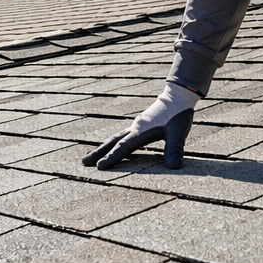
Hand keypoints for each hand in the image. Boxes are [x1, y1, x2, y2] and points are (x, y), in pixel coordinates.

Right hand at [82, 82, 198, 169]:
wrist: (179, 95)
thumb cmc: (178, 114)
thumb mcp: (178, 133)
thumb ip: (175, 149)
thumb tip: (174, 166)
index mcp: (141, 131)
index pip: (123, 147)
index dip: (112, 158)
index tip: (99, 167)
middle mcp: (135, 128)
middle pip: (112, 141)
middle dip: (99, 152)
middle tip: (84, 162)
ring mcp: (137, 126)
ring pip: (116, 138)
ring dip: (104, 148)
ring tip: (92, 156)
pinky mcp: (141, 125)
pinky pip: (123, 136)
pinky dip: (115, 143)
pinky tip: (115, 147)